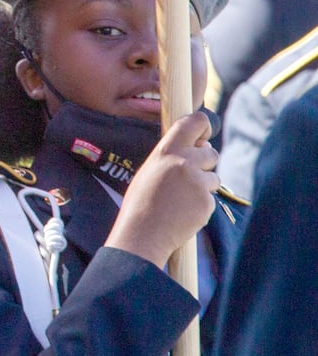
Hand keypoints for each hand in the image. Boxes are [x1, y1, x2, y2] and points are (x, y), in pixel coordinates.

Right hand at [106, 110, 218, 267]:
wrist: (142, 233)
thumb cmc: (141, 203)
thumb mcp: (149, 170)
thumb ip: (171, 157)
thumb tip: (197, 148)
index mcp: (166, 151)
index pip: (194, 122)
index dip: (202, 125)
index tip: (202, 135)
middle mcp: (184, 162)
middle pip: (211, 152)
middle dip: (204, 163)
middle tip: (187, 178)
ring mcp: (197, 182)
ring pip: (214, 177)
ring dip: (203, 186)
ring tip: (180, 199)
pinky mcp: (207, 202)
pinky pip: (211, 199)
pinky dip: (200, 205)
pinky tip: (183, 213)